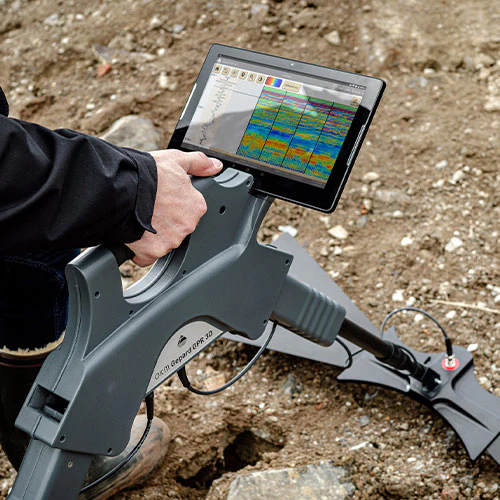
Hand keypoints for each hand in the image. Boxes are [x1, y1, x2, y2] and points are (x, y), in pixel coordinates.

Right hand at [127, 149, 221, 265]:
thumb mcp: (175, 160)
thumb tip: (216, 166)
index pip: (190, 209)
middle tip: (152, 207)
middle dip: (166, 220)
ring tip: (141, 217)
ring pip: (164, 241)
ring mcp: (171, 241)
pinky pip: (148, 255)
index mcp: (196, 206)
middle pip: (178, 227)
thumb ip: (199, 163)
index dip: (175, 203)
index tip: (164, 198)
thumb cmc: (146, 175)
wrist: (120, 191)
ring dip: (154, 234)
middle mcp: (187, 226)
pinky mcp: (153, 252)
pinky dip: (141, 248)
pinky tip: (135, 233)